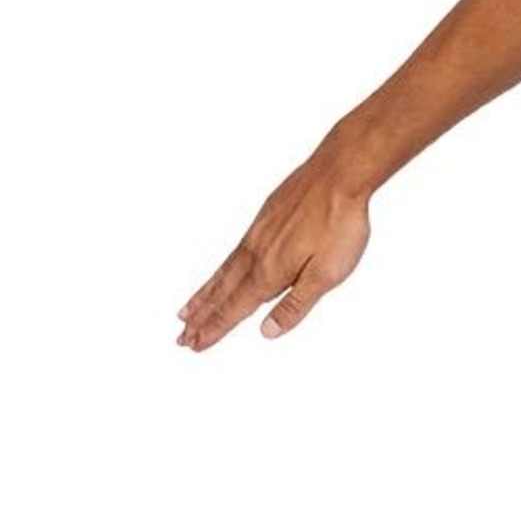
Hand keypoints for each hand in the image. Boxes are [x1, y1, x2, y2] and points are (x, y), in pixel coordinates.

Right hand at [177, 155, 371, 349]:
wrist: (338, 174)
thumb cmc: (338, 225)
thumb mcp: (326, 275)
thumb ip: (296, 305)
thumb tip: (268, 332)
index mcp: (269, 272)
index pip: (235, 309)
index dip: (215, 329)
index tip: (195, 345)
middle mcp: (254, 254)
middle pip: (221, 294)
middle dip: (201, 318)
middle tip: (181, 337)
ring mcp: (256, 235)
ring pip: (223, 273)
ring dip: (203, 295)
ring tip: (185, 311)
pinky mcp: (263, 220)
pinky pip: (232, 254)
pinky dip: (219, 271)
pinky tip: (220, 273)